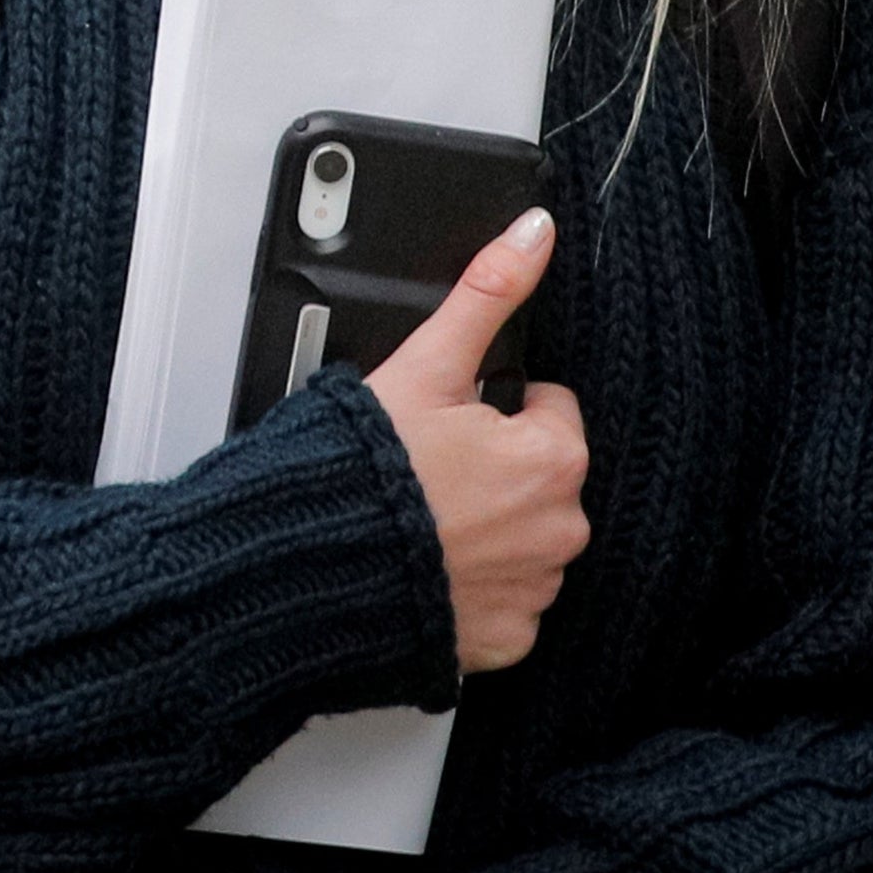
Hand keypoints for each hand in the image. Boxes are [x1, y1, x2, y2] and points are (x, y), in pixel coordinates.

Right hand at [364, 207, 590, 672]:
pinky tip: (427, 563)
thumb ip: (489, 290)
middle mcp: (560, 531)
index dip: (493, 405)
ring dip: (485, 527)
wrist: (312, 572)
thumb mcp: (427, 363)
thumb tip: (535, 231)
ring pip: (522, 538)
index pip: (547, 408)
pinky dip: (471, 586)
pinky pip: (502, 602)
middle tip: (429, 468)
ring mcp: (533, 591)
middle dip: (494, 468)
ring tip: (422, 516)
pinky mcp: (503, 641)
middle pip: (538, 475)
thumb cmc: (366, 471)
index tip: (448, 420)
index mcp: (554, 459)